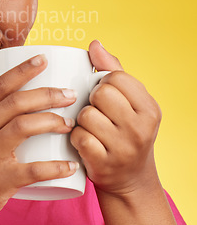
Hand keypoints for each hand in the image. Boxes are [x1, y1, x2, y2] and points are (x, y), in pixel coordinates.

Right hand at [0, 53, 78, 224]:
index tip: (43, 58)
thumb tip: (17, 107)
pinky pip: (32, 170)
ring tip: (69, 124)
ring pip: (23, 127)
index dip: (22, 70)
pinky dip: (55, 167)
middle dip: (46, 94)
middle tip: (69, 95)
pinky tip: (71, 165)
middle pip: (16, 102)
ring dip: (52, 122)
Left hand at [70, 40, 161, 195]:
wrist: (129, 180)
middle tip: (97, 114)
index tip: (104, 96)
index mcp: (149, 108)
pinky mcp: (104, 163)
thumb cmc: (125, 131)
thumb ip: (113, 70)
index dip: (102, 83)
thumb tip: (94, 43)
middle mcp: (141, 128)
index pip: (115, 77)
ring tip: (91, 129)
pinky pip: (79, 137)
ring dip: (81, 121)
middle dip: (91, 101)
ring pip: (86, 115)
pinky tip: (83, 142)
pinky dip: (76, 138)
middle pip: (100, 94)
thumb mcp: (130, 102)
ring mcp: (124, 148)